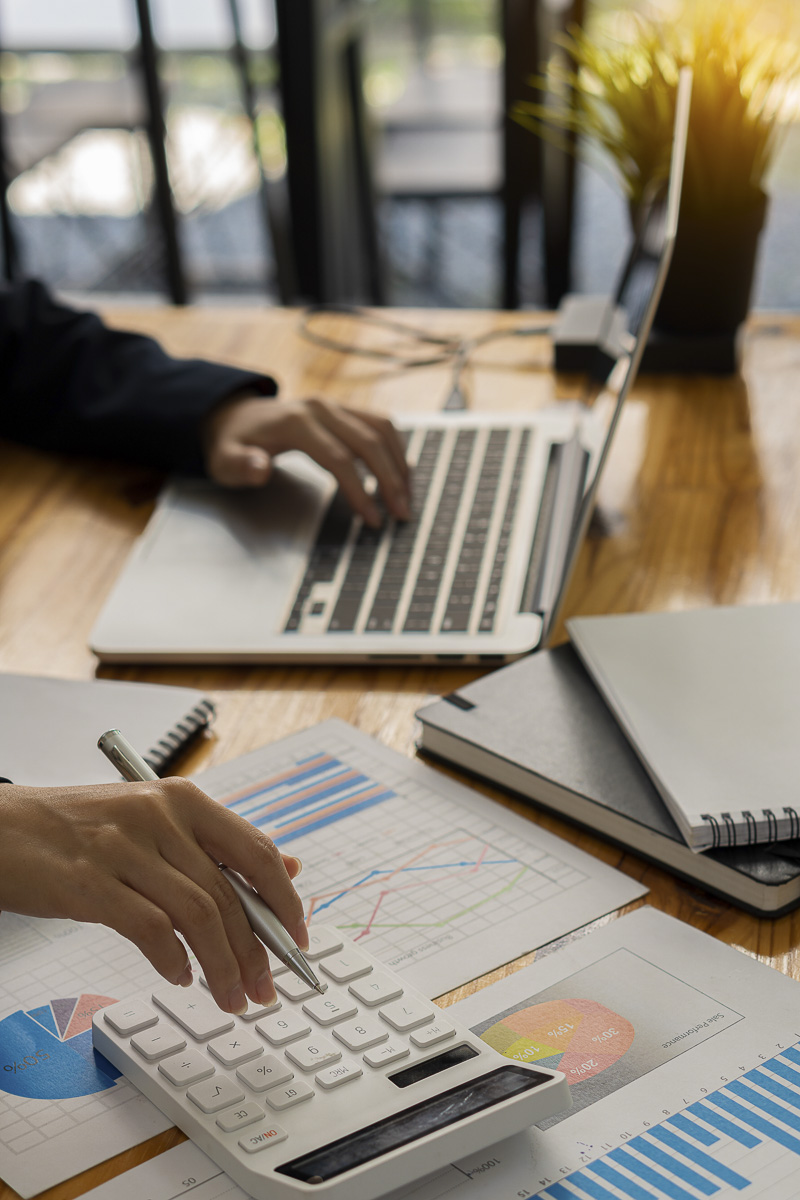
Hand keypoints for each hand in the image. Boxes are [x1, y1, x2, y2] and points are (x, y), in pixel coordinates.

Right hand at [0, 779, 303, 1013]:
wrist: (0, 829)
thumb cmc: (76, 829)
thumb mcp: (153, 822)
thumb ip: (218, 845)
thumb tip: (289, 868)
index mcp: (182, 799)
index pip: (255, 850)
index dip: (284, 900)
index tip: (298, 938)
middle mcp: (159, 817)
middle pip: (229, 893)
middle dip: (257, 951)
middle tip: (266, 988)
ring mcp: (124, 848)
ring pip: (199, 915)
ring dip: (223, 966)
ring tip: (231, 998)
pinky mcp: (89, 883)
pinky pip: (151, 929)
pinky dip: (173, 960)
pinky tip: (180, 977)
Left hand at [203, 395, 410, 525]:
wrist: (235, 416)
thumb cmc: (233, 444)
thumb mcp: (223, 460)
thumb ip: (240, 466)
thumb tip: (260, 468)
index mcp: (296, 422)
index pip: (339, 458)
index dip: (360, 490)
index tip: (373, 519)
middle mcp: (321, 407)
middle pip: (369, 442)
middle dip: (391, 481)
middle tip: (402, 514)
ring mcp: (335, 405)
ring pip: (382, 428)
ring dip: (400, 463)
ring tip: (407, 497)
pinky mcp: (344, 409)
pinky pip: (380, 424)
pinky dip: (395, 449)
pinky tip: (400, 474)